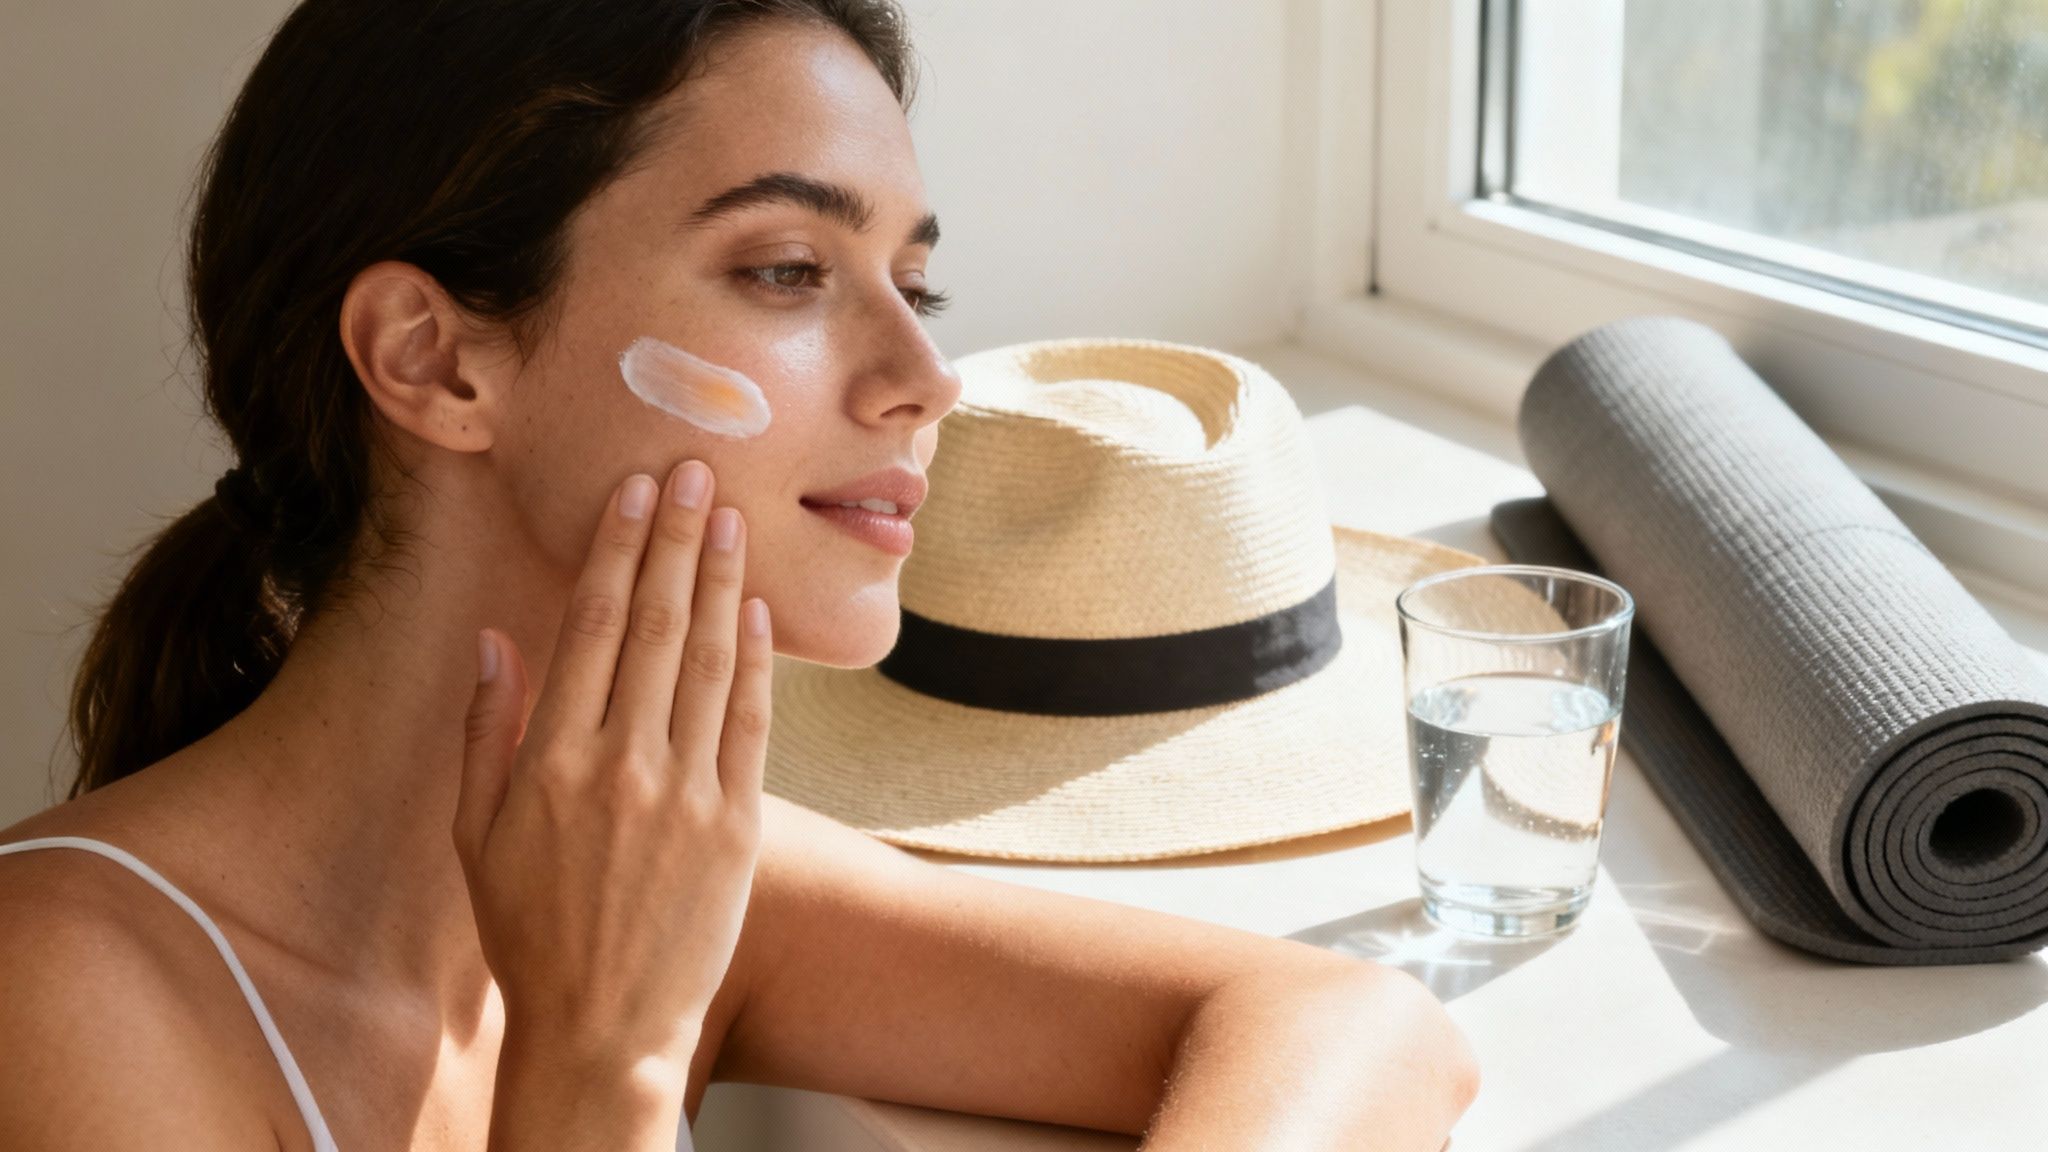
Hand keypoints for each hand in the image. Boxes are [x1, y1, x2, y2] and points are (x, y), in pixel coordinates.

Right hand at [453, 461, 771, 1076]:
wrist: (603, 1025)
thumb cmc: (531, 930)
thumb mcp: (474, 834)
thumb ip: (485, 730)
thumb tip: (497, 638)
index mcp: (549, 760)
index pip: (591, 626)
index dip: (617, 550)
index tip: (635, 491)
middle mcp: (619, 765)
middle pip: (655, 625)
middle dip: (677, 539)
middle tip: (698, 470)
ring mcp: (685, 793)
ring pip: (709, 661)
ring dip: (721, 581)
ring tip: (732, 518)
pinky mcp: (736, 823)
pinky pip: (750, 722)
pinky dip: (755, 661)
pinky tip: (755, 610)